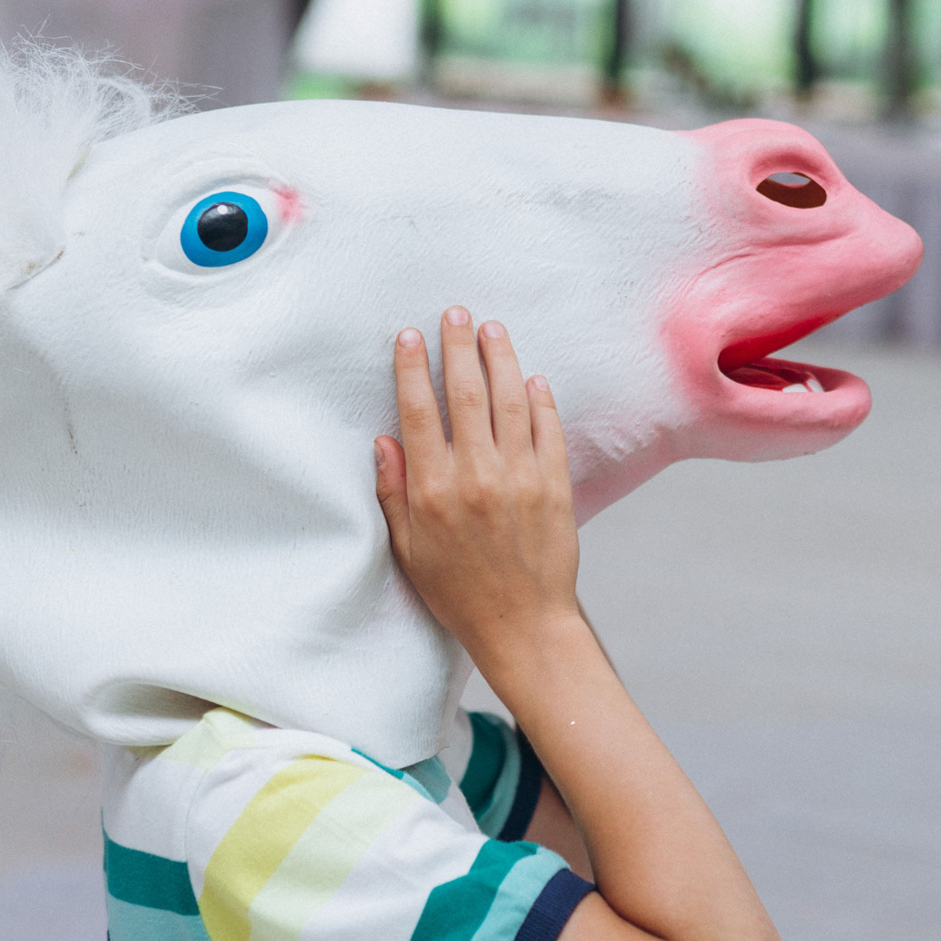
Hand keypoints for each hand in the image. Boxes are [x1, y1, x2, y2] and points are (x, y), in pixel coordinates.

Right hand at [375, 307, 581, 665]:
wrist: (523, 626)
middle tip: (456, 313)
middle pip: (466, 394)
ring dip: (500, 359)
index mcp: (434, 491)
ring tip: (493, 330)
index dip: (413, 368)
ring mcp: (520, 478)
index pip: (420, 412)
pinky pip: (548, 430)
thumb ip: (394, 493)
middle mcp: (476, 477)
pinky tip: (531, 376)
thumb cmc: (459, 593)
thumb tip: (385, 441)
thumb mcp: (409, 550)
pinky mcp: (555, 487)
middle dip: (458, 347)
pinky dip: (540, 399)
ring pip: (510, 401)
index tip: (410, 336)